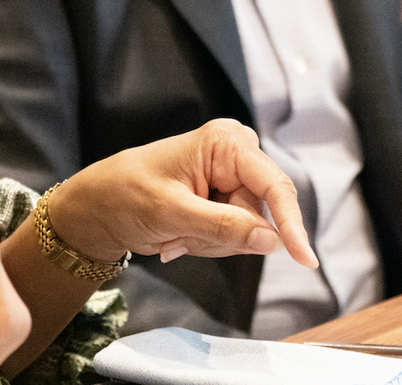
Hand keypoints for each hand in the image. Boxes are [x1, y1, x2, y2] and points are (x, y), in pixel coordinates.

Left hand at [49, 118, 318, 267]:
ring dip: (209, 243)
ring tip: (173, 233)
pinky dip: (205, 244)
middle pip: (259, 214)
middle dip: (222, 236)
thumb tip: (273, 241)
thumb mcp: (170, 213)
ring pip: (247, 231)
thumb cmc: (123, 195)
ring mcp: (231, 178)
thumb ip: (223, 226)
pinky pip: (233, 236)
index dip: (291, 224)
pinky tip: (177, 236)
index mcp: (225, 143)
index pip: (273, 185)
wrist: (95, 208)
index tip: (306, 260)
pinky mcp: (224, 199)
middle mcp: (235, 155)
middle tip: (178, 235)